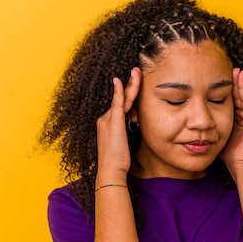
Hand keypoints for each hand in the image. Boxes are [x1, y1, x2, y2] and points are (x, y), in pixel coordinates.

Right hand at [96, 68, 141, 183]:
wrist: (111, 170)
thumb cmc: (118, 161)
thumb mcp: (123, 143)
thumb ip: (128, 131)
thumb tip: (136, 124)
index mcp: (108, 123)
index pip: (121, 104)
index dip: (129, 94)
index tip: (136, 84)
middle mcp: (105, 119)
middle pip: (121, 98)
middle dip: (129, 84)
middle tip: (136, 71)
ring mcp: (108, 120)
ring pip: (121, 98)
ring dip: (130, 85)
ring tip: (137, 72)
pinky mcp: (113, 123)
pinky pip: (117, 104)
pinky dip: (119, 92)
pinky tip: (121, 81)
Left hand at [220, 68, 242, 175]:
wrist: (238, 163)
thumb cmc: (227, 151)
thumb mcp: (216, 131)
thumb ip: (210, 122)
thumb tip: (193, 117)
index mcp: (233, 115)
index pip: (229, 97)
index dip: (226, 86)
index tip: (220, 74)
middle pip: (238, 94)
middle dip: (235, 81)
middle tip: (231, 68)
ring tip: (242, 72)